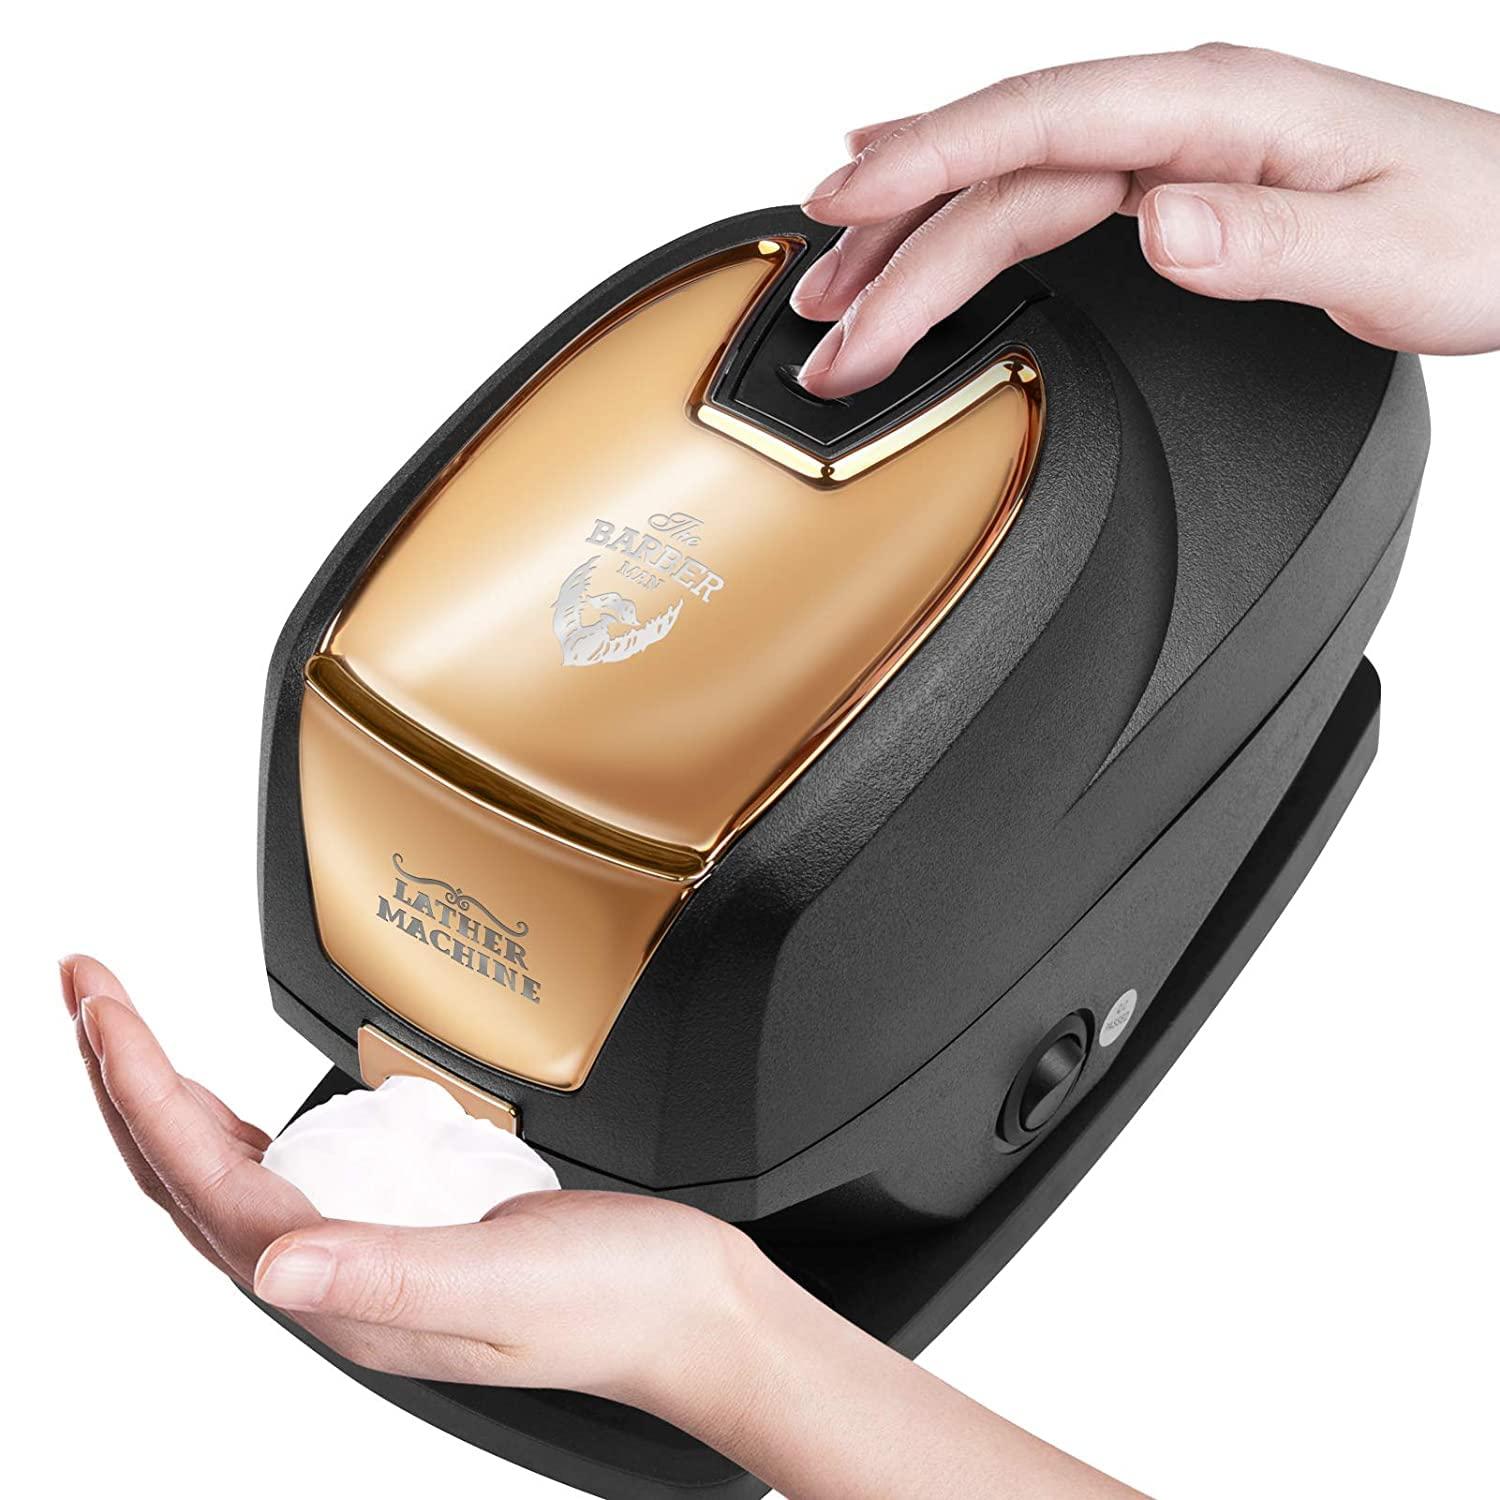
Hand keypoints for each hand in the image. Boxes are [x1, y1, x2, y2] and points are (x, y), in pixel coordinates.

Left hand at [62, 954, 1144, 1497]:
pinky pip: (290, 1165)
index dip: (131, 1083)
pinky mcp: (408, 1218)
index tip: (100, 996)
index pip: (195, 1176)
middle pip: (183, 1172)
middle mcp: (337, 1267)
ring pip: (223, 1168)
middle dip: (122, 1077)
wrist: (690, 1307)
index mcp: (341, 1284)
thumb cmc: (609, 1303)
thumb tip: (270, 1261)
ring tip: (133, 1029)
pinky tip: (248, 1097)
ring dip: (164, 1095)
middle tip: (91, 986)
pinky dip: (238, 1117)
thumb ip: (384, 1273)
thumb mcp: (498, 1283)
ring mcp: (366, 1246)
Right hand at [792, 45, 1499, 396]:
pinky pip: (1039, 194)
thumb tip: (1164, 225)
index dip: (928, 162)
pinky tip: (921, 224)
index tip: (840, 204)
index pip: (1039, 123)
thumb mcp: (1390, 248)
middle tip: (821, 323)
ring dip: (912, 238)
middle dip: (895, 242)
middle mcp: (1181, 116)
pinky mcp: (1172, 184)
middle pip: (1001, 169)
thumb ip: (1271, 240)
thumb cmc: (1481, 234)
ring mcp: (1171, 148)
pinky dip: (964, 215)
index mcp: (1218, 110)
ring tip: (832, 290)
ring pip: (1008, 183)